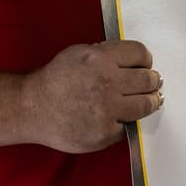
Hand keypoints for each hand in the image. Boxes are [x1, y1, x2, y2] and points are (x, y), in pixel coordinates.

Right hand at [18, 40, 162, 153]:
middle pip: (148, 79)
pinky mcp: (106, 133)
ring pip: (146, 104)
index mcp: (101, 58)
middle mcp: (108, 82)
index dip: (146, 60)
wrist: (32, 108)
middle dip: (153, 81)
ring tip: (152, 100)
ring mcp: (108, 110)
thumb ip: (106, 54)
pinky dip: (128, 121)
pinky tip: (124, 117)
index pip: (141, 54)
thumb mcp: (78, 53)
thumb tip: (132, 61)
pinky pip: (129, 126)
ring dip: (151, 101)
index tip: (146, 65)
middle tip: (154, 83)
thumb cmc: (54, 79)